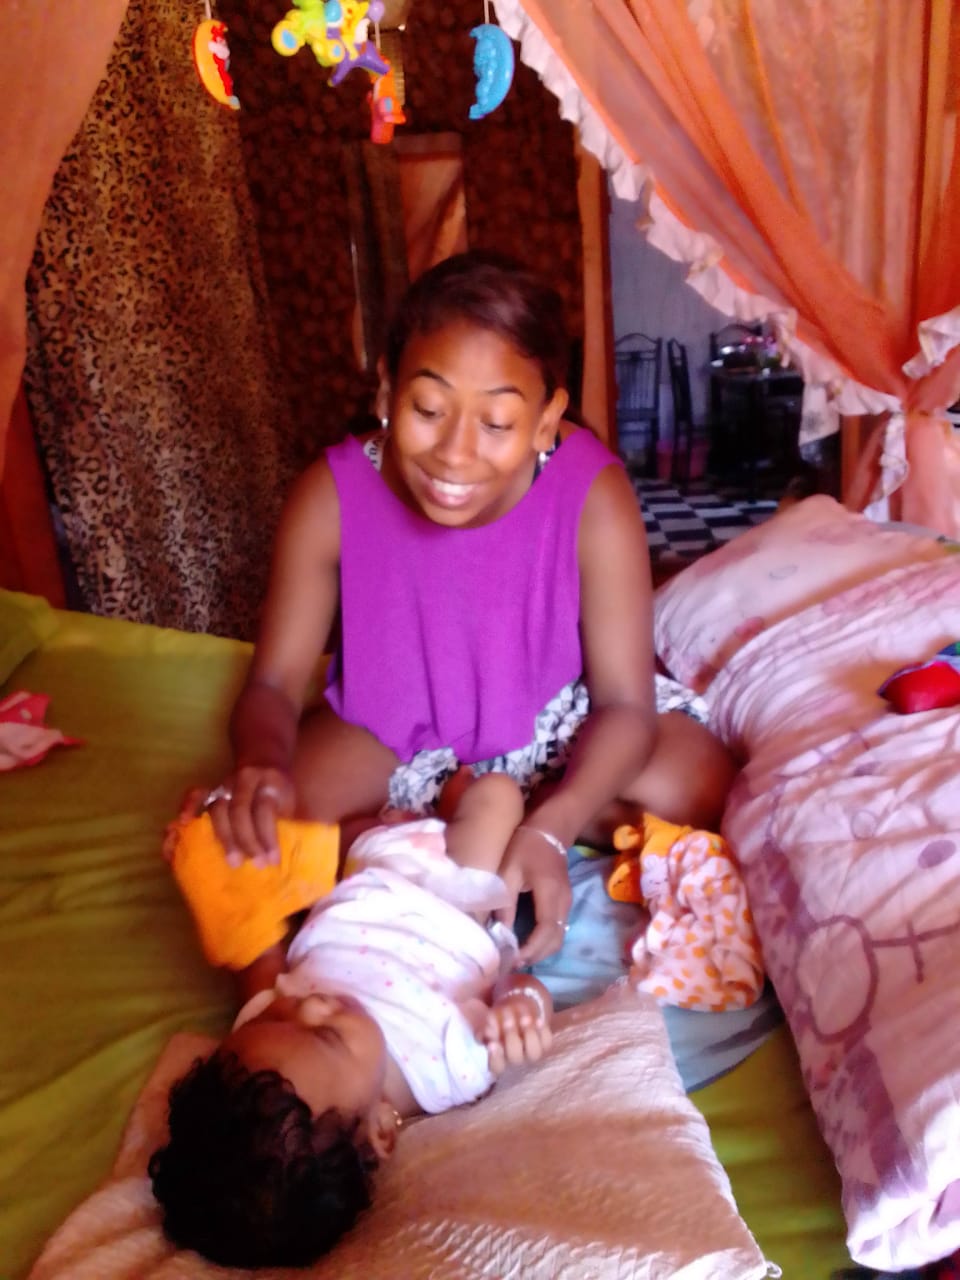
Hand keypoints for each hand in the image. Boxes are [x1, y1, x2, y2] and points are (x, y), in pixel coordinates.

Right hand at [199, 765, 295, 865]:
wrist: (263, 760)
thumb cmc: (278, 791)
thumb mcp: (290, 802)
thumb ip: (288, 823)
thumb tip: (290, 859)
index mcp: (270, 780)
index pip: (265, 808)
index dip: (268, 835)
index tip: (272, 860)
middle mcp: (246, 779)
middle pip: (240, 810)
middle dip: (247, 840)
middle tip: (254, 864)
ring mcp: (226, 782)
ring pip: (219, 808)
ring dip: (225, 837)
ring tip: (233, 861)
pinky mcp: (212, 787)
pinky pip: (197, 794)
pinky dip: (189, 806)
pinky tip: (186, 823)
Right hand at [482, 991, 552, 1075]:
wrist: (516, 1012)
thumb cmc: (498, 1021)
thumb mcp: (489, 1024)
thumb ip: (484, 1030)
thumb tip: (488, 1034)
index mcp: (499, 1059)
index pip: (496, 1066)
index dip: (495, 1057)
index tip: (492, 1044)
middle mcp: (516, 1059)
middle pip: (515, 1057)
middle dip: (511, 1037)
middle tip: (508, 1021)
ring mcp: (531, 1053)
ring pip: (533, 1053)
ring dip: (529, 1034)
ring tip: (525, 1018)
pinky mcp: (544, 1045)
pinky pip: (547, 1042)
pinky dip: (543, 1031)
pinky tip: (539, 1020)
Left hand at [494, 826, 572, 964]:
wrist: (549, 830)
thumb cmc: (525, 847)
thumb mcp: (508, 871)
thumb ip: (505, 903)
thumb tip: (499, 933)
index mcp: (550, 892)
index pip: (546, 930)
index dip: (531, 949)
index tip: (512, 959)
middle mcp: (563, 902)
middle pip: (556, 940)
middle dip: (535, 956)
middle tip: (511, 963)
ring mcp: (567, 903)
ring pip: (559, 938)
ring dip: (540, 952)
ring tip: (517, 957)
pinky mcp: (564, 903)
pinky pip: (558, 930)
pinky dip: (544, 942)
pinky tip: (526, 944)